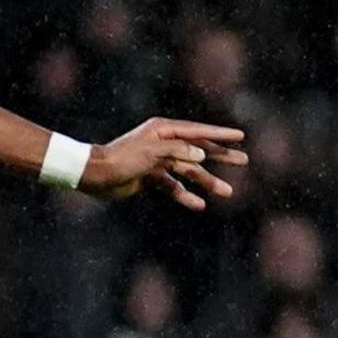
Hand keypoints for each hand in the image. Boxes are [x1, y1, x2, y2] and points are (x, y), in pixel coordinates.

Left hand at [85, 118, 245, 209]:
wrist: (94, 175)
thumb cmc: (121, 158)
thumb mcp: (151, 152)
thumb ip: (178, 152)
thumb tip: (203, 155)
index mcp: (163, 131)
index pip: (198, 132)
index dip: (220, 134)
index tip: (240, 135)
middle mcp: (163, 144)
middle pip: (198, 150)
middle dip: (221, 156)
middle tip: (243, 160)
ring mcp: (158, 161)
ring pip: (189, 171)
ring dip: (207, 181)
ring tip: (228, 192)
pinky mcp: (151, 177)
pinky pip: (174, 187)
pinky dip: (185, 195)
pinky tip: (199, 205)